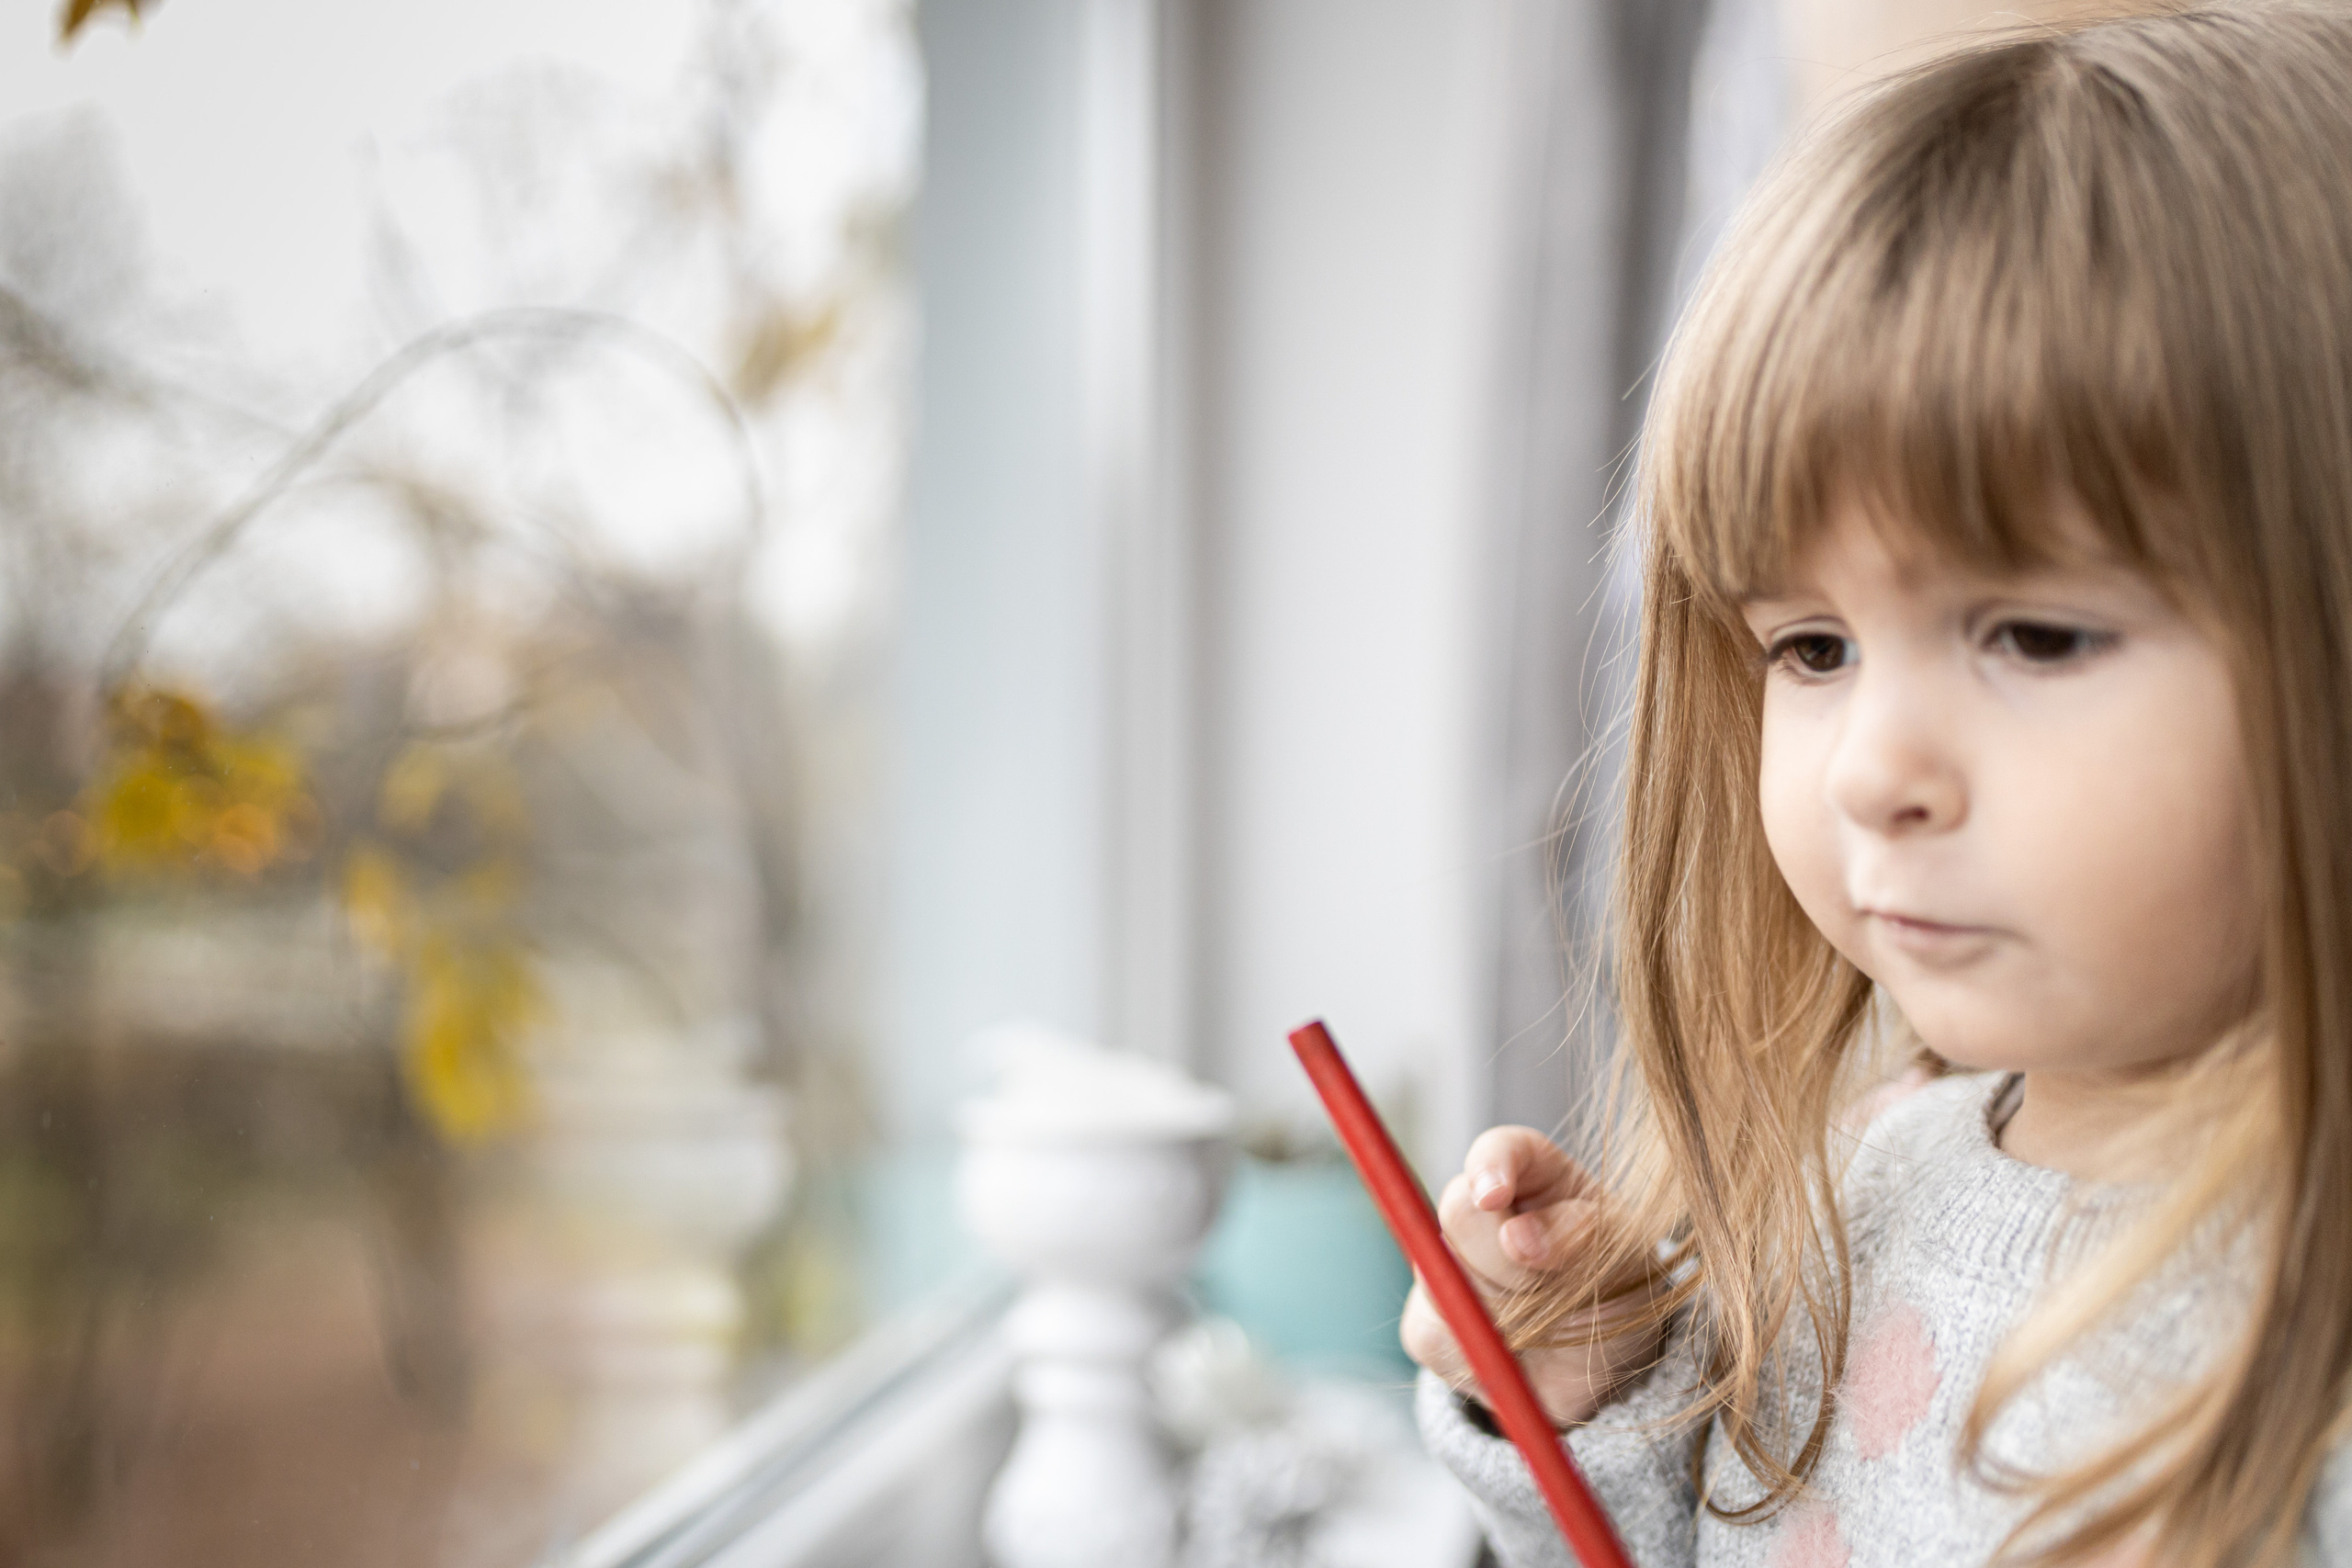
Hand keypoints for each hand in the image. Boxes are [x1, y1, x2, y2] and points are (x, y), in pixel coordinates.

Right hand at [1399, 1125, 1661, 1427]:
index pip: (1498, 1150)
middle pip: (1458, 1210)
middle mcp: (1482, 1211)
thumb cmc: (1619, 1288)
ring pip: (1440, 1276)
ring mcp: (1448, 1264)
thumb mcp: (1623, 1255)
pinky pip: (1433, 1333)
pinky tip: (1512, 1351)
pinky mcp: (1428, 1321)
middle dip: (1502, 1259)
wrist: (1608, 1363)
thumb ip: (1581, 1235)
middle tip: (1545, 1289)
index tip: (1494, 1197)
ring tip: (1542, 1323)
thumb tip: (1517, 1238)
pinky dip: (1477, 1349)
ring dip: (1499, 1312)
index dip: (1489, 1167)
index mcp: (1534, 1174)